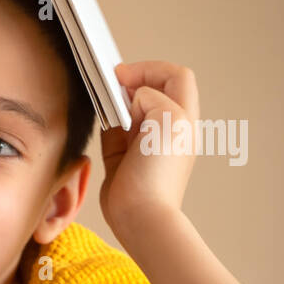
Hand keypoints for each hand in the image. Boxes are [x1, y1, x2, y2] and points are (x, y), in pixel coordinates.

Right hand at [99, 60, 200, 237]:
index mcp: (183, 116)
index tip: (123, 76)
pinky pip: (112, 128)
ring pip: (129, 107)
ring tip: (106, 103)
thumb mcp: (167, 119)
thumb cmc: (159, 172)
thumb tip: (129, 101)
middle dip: (131, 82)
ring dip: (116, 100)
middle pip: (152, 89)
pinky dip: (105, 119)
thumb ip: (149, 98)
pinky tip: (100, 120)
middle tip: (112, 85)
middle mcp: (165, 126)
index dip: (149, 69)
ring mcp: (143, 141)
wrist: (141, 214)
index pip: (174, 76)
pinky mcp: (122, 155)